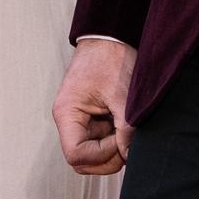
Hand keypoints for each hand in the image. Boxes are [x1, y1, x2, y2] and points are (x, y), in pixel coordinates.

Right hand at [53, 39, 135, 175]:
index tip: (120, 139)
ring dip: (113, 151)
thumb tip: (131, 155)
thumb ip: (126, 128)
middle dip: (108, 158)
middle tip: (128, 141)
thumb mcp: (122, 95)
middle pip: (82, 161)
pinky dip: (116, 142)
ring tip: (128, 131)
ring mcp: (81, 123)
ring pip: (93, 156)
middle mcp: (70, 122)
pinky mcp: (93, 121)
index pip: (76, 155)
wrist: (111, 37)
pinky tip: (126, 126)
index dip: (101, 154)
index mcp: (67, 114)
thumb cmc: (110, 58)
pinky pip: (101, 143)